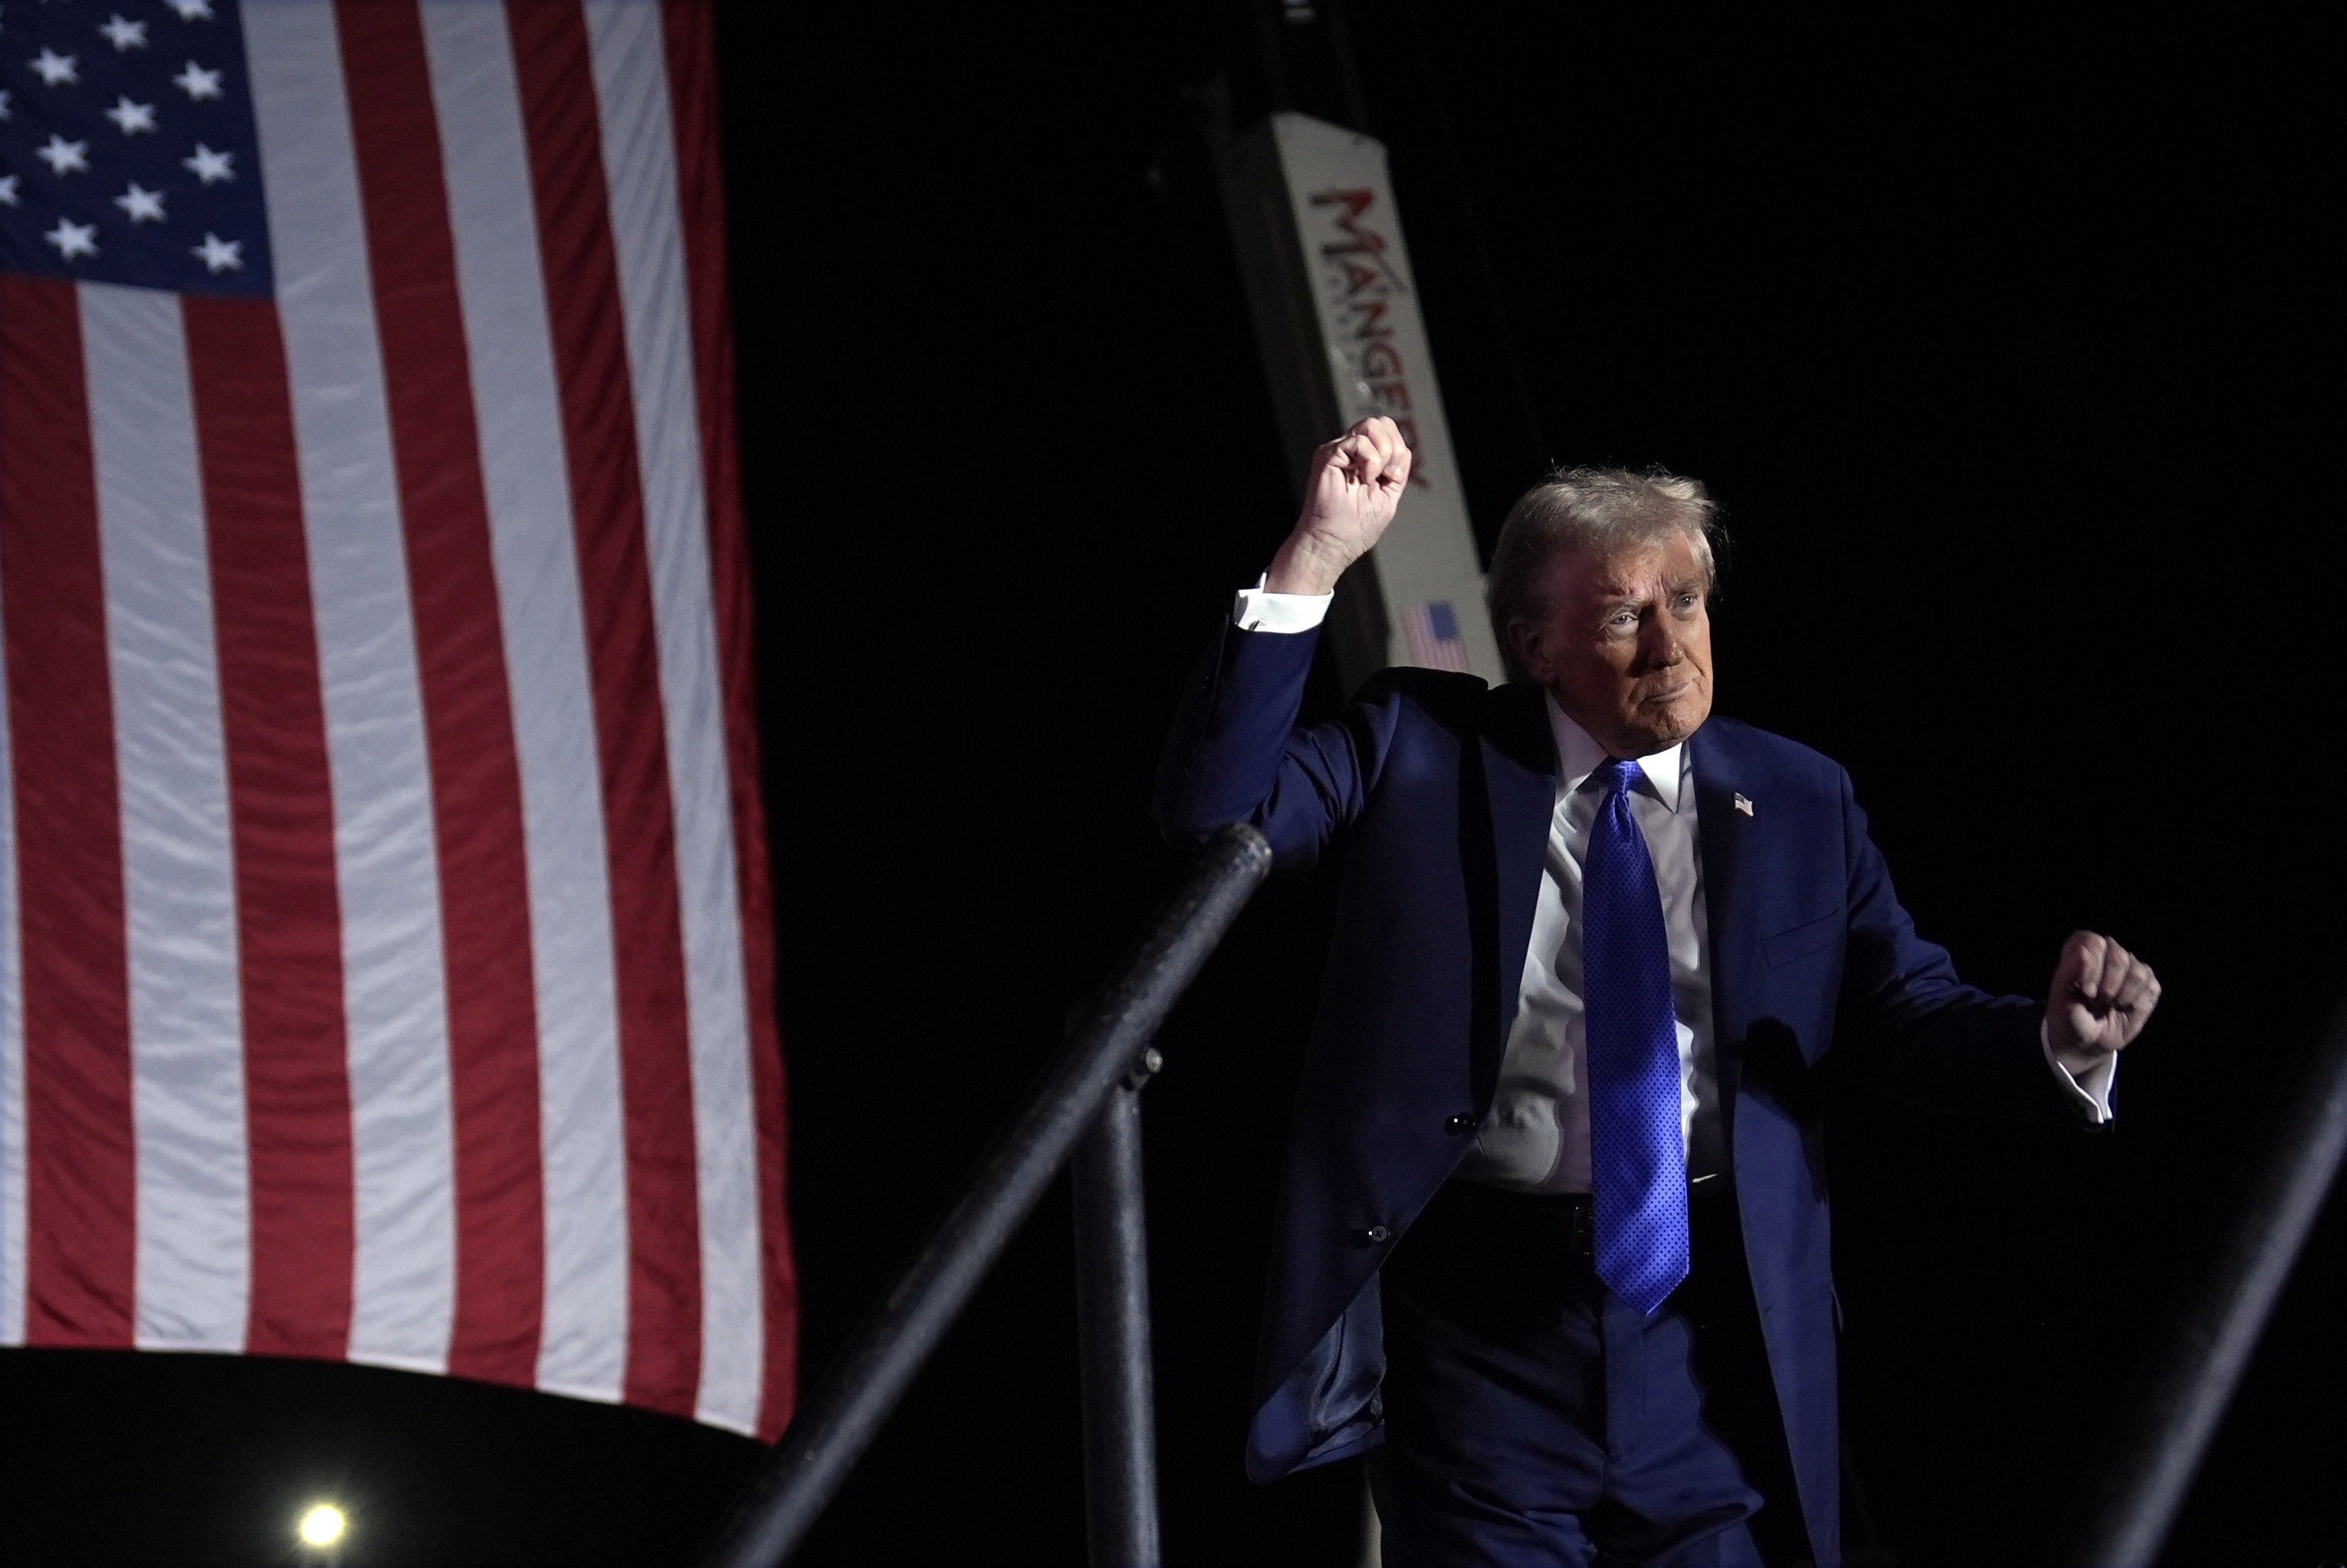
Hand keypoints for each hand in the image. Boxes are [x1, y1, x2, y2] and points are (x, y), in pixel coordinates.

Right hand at [1265, 417, 1412, 594]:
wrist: (1333, 543)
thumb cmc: (1356, 528)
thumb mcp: (1388, 496)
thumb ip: (1397, 471)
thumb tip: (1402, 449)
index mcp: (1363, 459)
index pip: (1388, 432)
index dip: (1398, 449)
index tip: (1392, 478)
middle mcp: (1350, 451)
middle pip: (1381, 423)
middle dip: (1393, 447)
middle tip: (1385, 475)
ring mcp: (1338, 451)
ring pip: (1372, 425)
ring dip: (1382, 453)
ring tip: (1371, 478)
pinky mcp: (1328, 455)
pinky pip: (1357, 441)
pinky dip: (1370, 460)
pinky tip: (1363, 479)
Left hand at [2046, 931, 2160, 1072]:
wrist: (2085, 1041)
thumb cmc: (2069, 1015)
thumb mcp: (2060, 997)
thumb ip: (2069, 971)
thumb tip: (2084, 950)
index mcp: (2082, 948)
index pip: (2094, 942)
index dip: (2092, 968)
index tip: (2085, 991)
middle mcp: (2108, 953)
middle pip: (2118, 956)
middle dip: (2107, 986)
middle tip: (2095, 1001)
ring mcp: (2130, 967)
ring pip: (2137, 971)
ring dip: (2120, 996)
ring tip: (2107, 1004)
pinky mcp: (2147, 984)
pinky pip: (2151, 986)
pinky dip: (2135, 1002)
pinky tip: (2122, 1007)